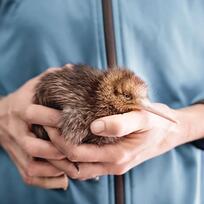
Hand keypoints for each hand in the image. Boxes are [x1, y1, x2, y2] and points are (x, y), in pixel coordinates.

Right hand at [0, 68, 67, 188]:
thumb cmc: (24, 99)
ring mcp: (15, 148)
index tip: (77, 121)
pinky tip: (63, 179)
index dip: (54, 119)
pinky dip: (46, 181)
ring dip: (54, 169)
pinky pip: (29, 175)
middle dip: (57, 149)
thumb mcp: (34, 86)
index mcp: (21, 110)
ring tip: (76, 169)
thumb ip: (51, 77)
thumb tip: (72, 69)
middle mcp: (17, 131)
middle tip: (80, 151)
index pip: (35, 115)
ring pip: (32, 165)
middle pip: (34, 146)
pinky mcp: (16, 160)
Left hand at [45, 103, 192, 179]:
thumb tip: (94, 126)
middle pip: (73, 164)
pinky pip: (86, 165)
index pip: (77, 154)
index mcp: (117, 156)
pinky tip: (67, 143)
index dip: (60, 141)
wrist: (167, 133)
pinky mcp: (111, 160)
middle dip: (54, 149)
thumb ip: (121, 123)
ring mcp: (111, 165)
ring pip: (78, 168)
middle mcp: (111, 165)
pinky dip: (73, 157)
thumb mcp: (143, 118)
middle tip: (43, 129)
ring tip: (49, 138)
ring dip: (62, 155)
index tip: (48, 123)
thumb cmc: (156, 124)